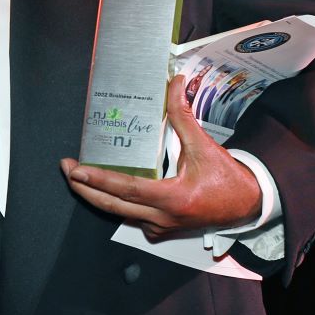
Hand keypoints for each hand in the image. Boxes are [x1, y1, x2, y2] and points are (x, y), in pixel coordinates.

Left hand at [61, 76, 262, 240]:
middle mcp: (162, 218)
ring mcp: (159, 227)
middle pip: (112, 206)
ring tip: (78, 175)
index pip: (126, 189)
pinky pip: (130, 216)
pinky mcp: (160, 230)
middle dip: (84, 189)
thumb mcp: (204, 146)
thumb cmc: (227, 178)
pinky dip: (116, 201)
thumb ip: (183, 116)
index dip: (98, 180)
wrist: (247, 205)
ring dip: (96, 195)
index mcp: (173, 199)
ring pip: (118, 213)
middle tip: (66, 169)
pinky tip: (104, 187)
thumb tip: (174, 84)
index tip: (75, 170)